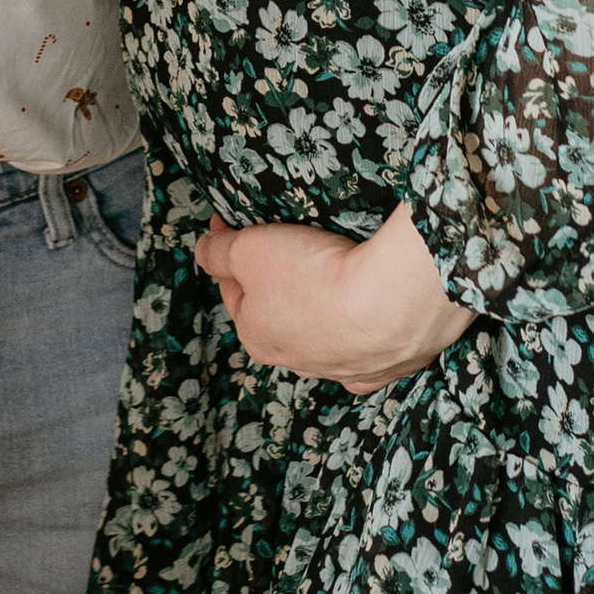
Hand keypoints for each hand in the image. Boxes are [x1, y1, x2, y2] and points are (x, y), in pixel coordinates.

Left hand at [195, 204, 472, 394]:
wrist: (390, 301)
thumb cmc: (312, 276)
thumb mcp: (248, 249)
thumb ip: (217, 251)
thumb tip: (203, 250)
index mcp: (257, 337)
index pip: (234, 291)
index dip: (230, 255)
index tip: (231, 224)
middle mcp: (298, 361)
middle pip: (280, 316)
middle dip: (278, 286)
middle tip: (289, 248)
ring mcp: (345, 369)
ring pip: (325, 336)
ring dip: (323, 310)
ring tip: (335, 273)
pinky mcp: (387, 366)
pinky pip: (372, 352)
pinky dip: (368, 336)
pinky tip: (372, 320)